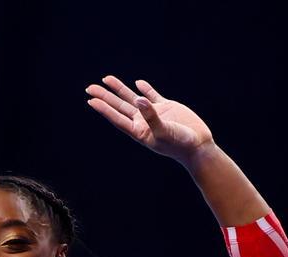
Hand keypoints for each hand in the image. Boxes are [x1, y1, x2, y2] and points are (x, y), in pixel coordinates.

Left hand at [85, 76, 213, 161]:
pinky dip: (145, 89)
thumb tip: (138, 99)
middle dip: (105, 97)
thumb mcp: (163, 130)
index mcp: (139, 131)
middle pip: (119, 106)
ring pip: (132, 98)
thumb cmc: (179, 143)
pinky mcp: (166, 107)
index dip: (103, 109)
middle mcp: (143, 121)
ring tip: (106, 79)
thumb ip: (150, 115)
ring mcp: (153, 113)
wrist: (197, 145)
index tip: (90, 100)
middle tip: (89, 88)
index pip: (117, 117)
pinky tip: (137, 83)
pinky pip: (153, 95)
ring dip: (119, 89)